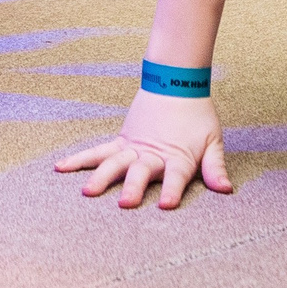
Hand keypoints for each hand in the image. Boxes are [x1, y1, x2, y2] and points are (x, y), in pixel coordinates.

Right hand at [55, 91, 232, 209]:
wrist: (176, 82)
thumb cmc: (197, 116)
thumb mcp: (212, 140)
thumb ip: (215, 167)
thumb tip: (226, 189)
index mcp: (177, 156)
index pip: (176, 176)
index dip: (172, 190)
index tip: (167, 205)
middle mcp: (152, 153)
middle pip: (141, 171)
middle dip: (133, 187)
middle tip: (125, 203)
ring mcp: (133, 146)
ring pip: (114, 162)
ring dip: (101, 176)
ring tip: (87, 192)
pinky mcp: (121, 141)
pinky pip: (97, 152)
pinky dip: (79, 159)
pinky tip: (60, 167)